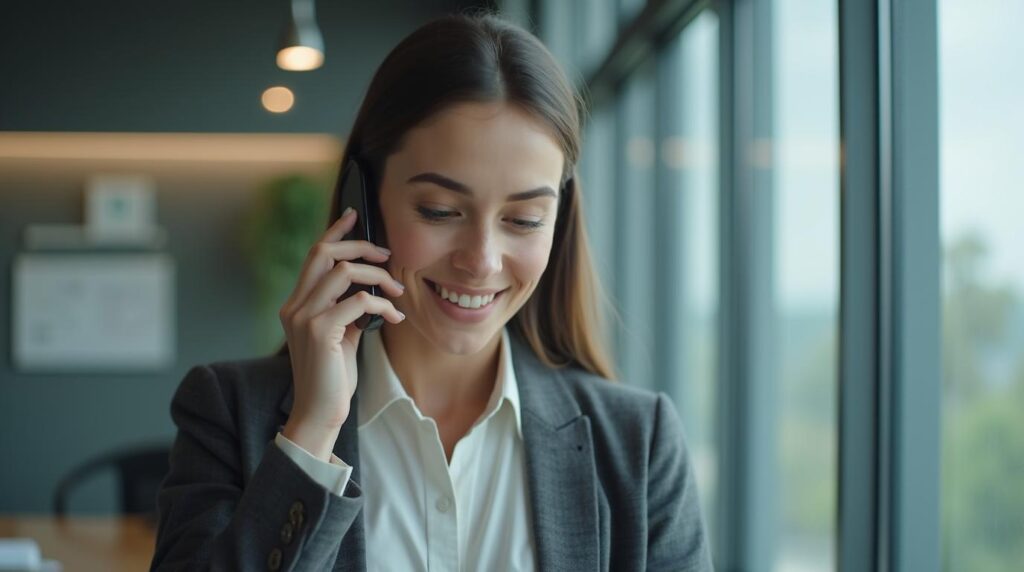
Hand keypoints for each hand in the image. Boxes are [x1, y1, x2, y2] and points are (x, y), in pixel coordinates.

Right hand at [278, 208, 405, 459]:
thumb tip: (370, 291)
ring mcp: (304, 317)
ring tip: (397, 291)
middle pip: (323, 253)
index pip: (313, 256)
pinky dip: (381, 304)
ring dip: (377, 276)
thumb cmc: (332, 378)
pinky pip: (358, 301)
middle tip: (387, 256)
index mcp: (296, 304)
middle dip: (359, 246)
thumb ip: (347, 311)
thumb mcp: (341, 337)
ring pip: (343, 272)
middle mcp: (294, 306)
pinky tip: (394, 319)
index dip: (334, 231)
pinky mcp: (319, 332)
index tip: (354, 215)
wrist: (319, 413)